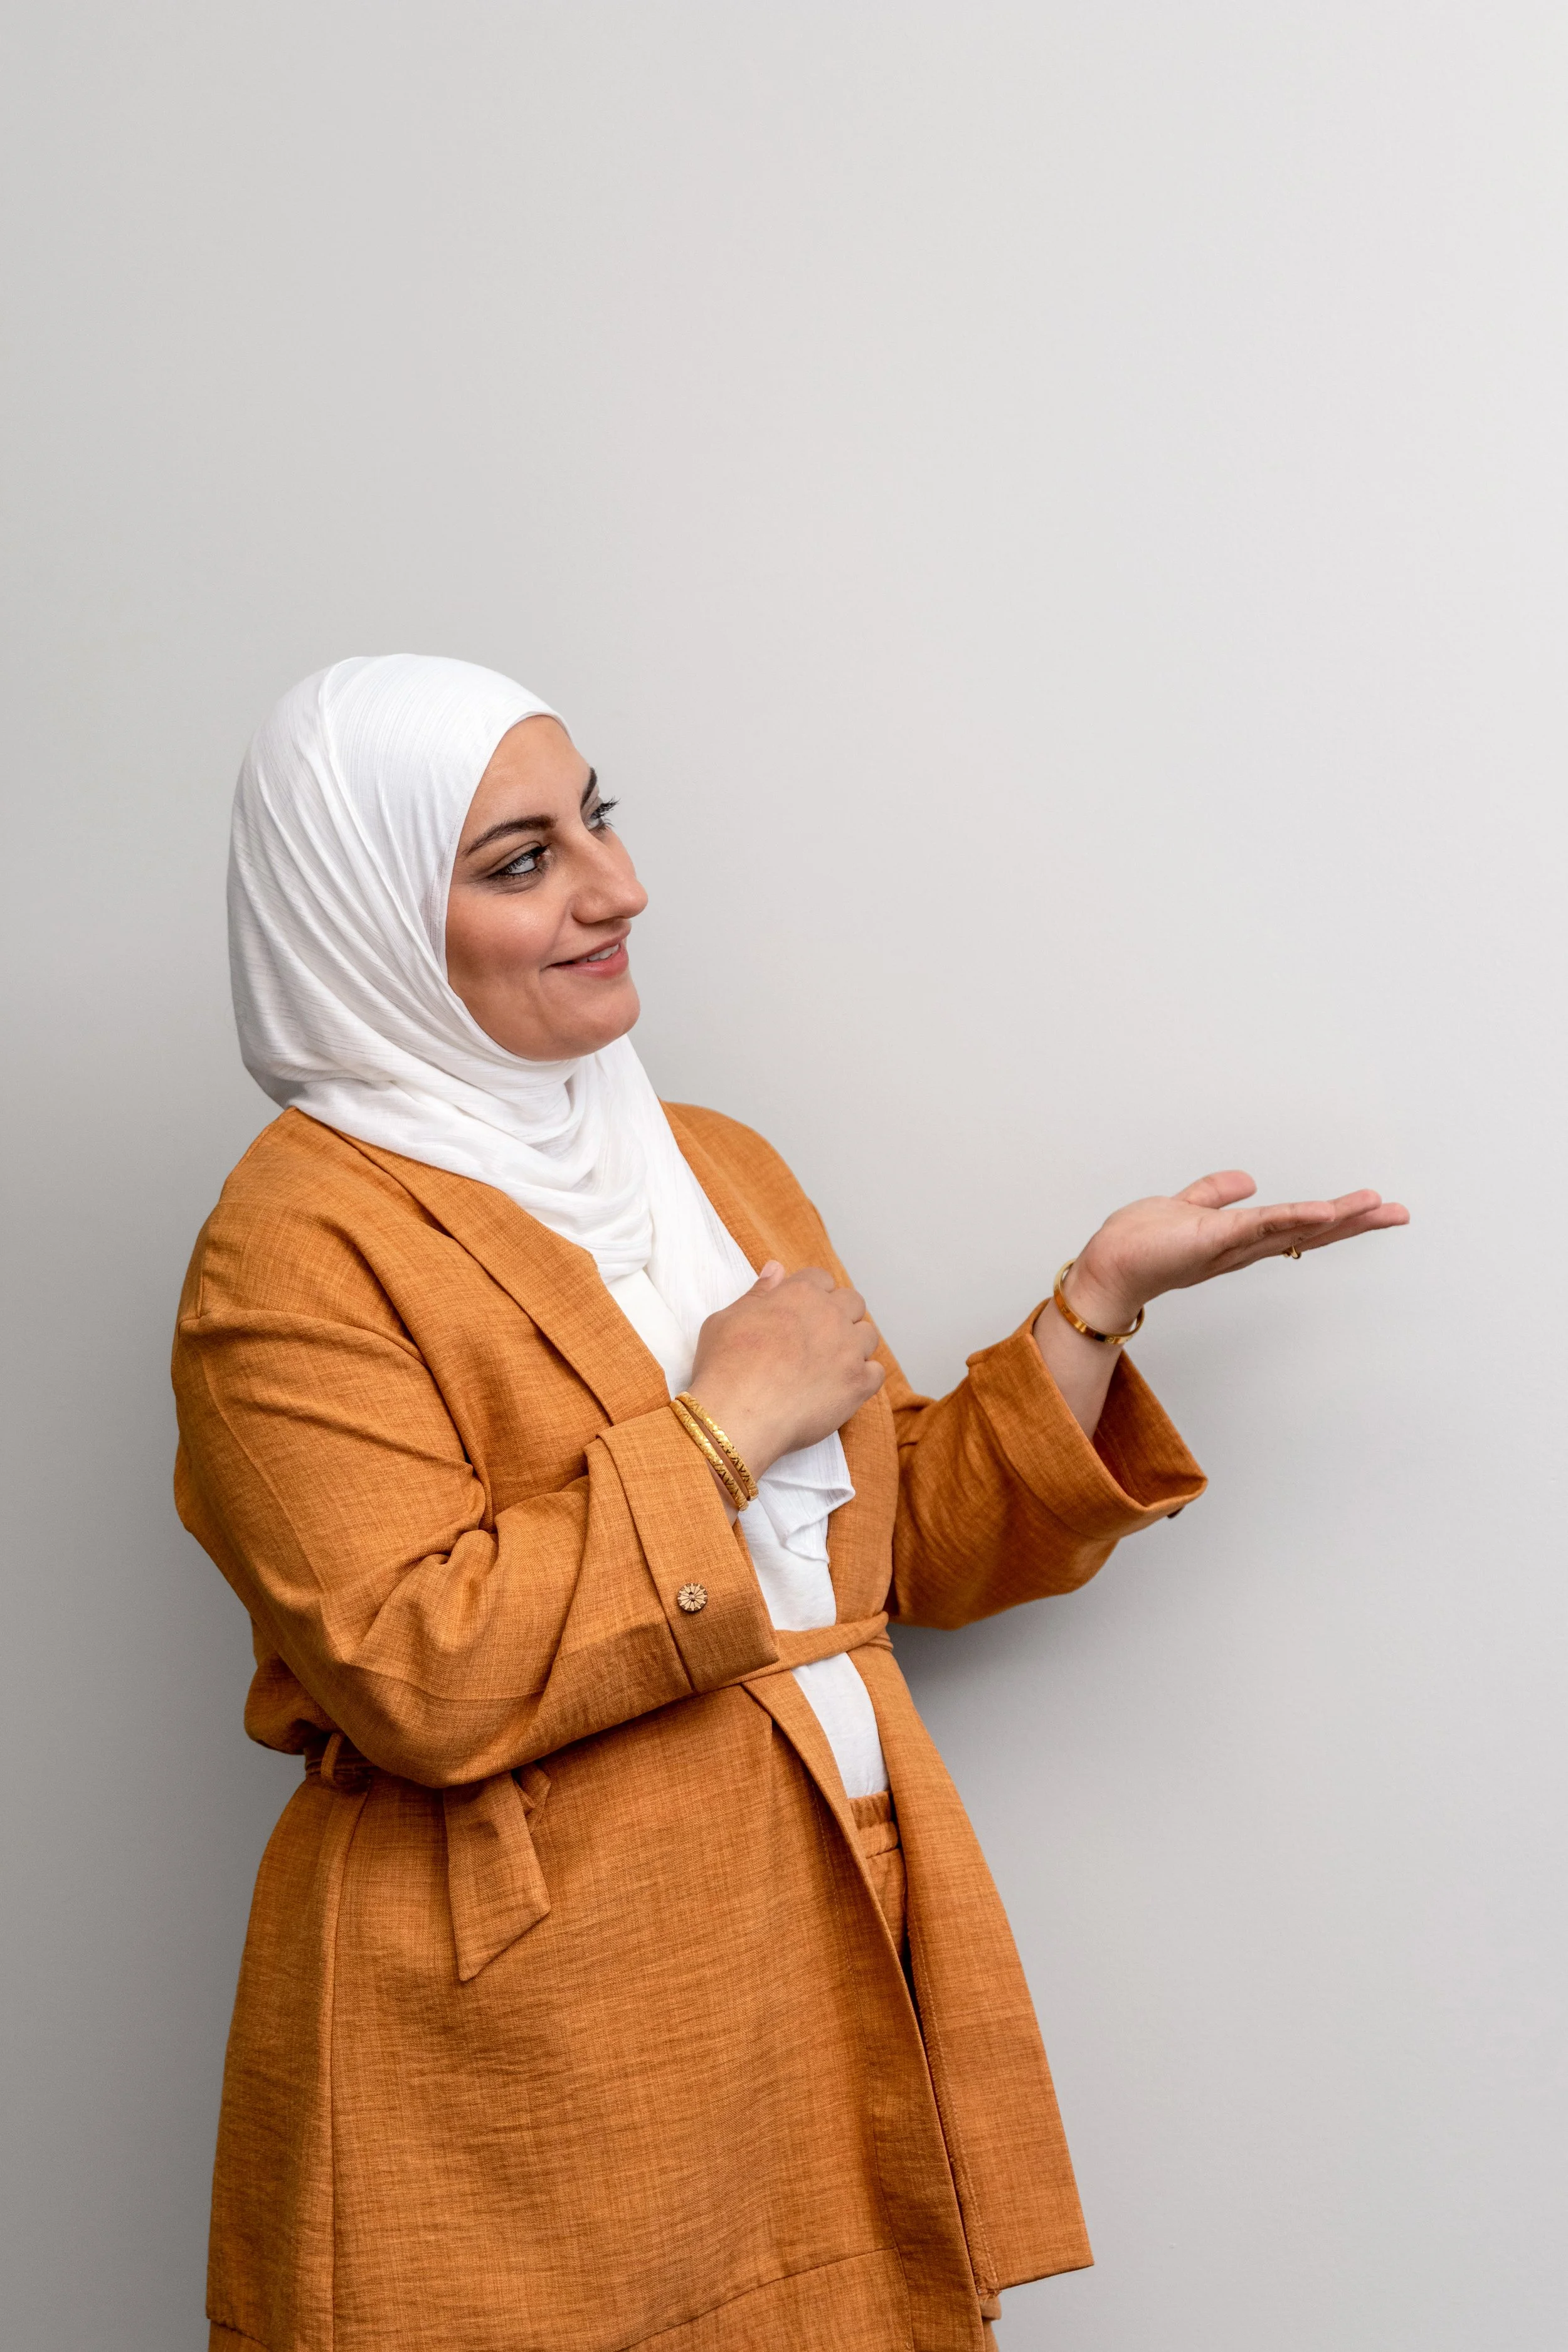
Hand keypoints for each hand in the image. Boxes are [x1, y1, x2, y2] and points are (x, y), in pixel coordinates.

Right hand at [686, 1262, 885, 1478]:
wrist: (738, 1415)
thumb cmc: (725, 1366)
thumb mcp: (726, 1318)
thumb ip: (757, 1292)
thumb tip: (776, 1269)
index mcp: (800, 1294)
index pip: (821, 1279)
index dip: (813, 1294)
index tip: (802, 1312)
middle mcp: (830, 1316)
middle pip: (853, 1302)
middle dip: (839, 1314)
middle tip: (818, 1338)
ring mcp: (848, 1350)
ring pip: (868, 1335)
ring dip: (854, 1345)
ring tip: (831, 1364)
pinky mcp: (858, 1384)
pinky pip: (876, 1372)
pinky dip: (863, 1378)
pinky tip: (841, 1387)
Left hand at [1064, 1170, 1410, 1332]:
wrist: (1105, 1268)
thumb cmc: (1138, 1244)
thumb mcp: (1184, 1208)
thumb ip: (1214, 1194)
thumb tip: (1248, 1178)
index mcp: (1241, 1238)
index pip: (1298, 1226)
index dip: (1337, 1218)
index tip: (1374, 1207)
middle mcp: (1242, 1247)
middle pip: (1308, 1233)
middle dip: (1355, 1223)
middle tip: (1398, 1213)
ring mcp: (1229, 1245)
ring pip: (1292, 1229)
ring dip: (1335, 1219)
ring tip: (1374, 1207)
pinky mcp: (1210, 1240)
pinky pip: (1257, 1227)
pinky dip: (1290, 1219)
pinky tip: (1322, 1212)